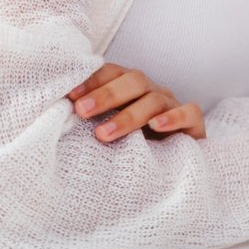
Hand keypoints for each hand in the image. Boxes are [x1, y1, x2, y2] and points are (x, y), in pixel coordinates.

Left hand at [67, 63, 205, 141]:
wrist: (171, 176)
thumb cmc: (131, 151)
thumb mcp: (108, 134)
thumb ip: (91, 122)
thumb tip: (55, 116)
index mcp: (131, 90)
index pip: (113, 72)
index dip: (92, 80)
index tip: (69, 96)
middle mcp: (152, 93)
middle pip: (134, 81)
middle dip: (106, 95)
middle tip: (81, 111)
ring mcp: (174, 107)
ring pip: (155, 99)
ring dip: (129, 115)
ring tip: (104, 134)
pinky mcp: (194, 125)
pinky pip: (189, 112)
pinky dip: (174, 117)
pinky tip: (157, 126)